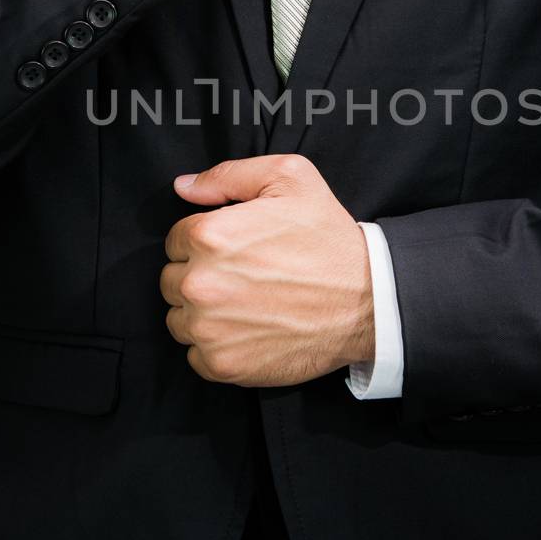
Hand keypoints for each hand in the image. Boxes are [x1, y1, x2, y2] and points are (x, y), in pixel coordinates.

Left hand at [161, 154, 374, 385]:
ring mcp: (209, 329)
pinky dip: (216, 348)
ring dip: (203, 314)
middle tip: (243, 277)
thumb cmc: (329, 238)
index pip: (176, 239)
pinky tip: (248, 332)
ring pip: (179, 319)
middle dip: (200, 276)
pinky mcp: (223, 365)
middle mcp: (200, 283)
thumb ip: (228, 175)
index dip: (205, 242)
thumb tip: (184, 186)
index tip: (235, 250)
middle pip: (172, 280)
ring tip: (245, 305)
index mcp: (209, 235)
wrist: (368, 300)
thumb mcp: (290, 179)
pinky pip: (195, 356)